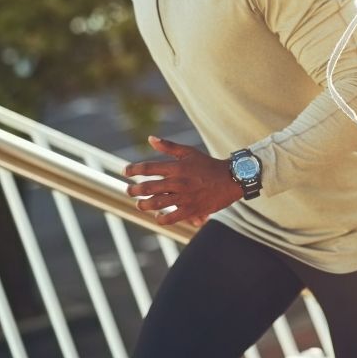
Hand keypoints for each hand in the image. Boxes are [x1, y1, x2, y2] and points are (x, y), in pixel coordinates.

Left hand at [122, 136, 241, 225]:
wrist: (231, 179)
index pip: (148, 167)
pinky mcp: (191, 210)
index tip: (125, 171)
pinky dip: (161, 218)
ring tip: (140, 204)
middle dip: (133, 190)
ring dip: (144, 205)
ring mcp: (184, 197)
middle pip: (148, 187)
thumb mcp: (189, 152)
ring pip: (156, 203)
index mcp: (176, 167)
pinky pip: (171, 218)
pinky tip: (158, 216)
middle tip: (129, 191)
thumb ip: (168, 146)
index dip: (133, 169)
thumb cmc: (208, 165)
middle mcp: (178, 182)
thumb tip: (150, 138)